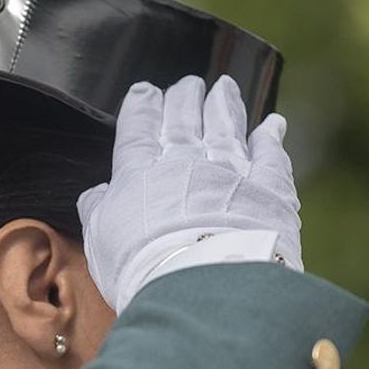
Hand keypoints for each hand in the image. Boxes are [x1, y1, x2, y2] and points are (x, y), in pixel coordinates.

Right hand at [77, 74, 302, 312]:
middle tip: (188, 84)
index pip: (138, 130)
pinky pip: (271, 156)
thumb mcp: (102, 242)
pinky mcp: (268, 191)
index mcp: (140, 174)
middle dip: (184, 99)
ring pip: (226, 128)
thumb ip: (98, 211)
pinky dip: (271, 138)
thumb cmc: (142, 269)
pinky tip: (273, 125)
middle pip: (183, 122)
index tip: (145, 91)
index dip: (142, 108)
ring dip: (225, 106)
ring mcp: (230, 172)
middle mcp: (186, 164)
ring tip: (224, 87)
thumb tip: (95, 194)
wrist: (201, 284)